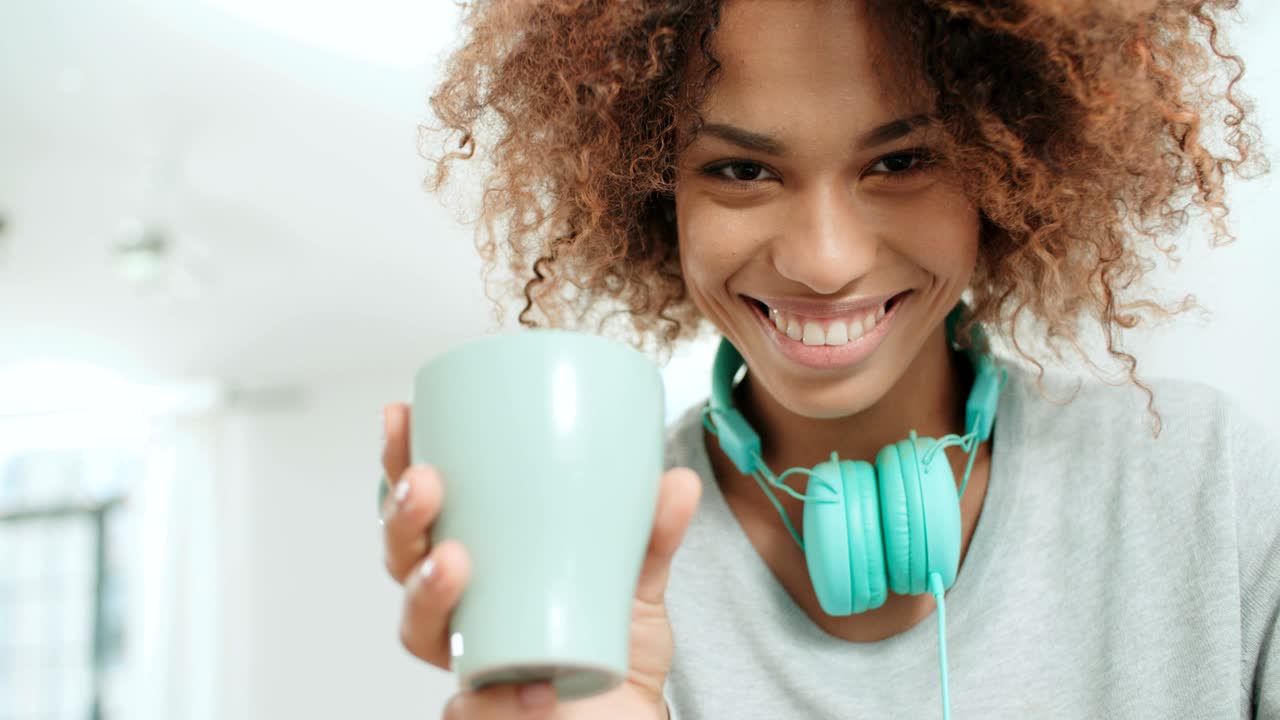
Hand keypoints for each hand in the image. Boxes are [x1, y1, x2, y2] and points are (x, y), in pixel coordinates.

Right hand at [380, 403, 700, 718]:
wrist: (627, 718)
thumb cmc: (612, 645)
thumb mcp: (635, 579)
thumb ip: (651, 534)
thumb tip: (678, 482)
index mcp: (478, 559)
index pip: (424, 506)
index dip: (398, 463)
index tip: (400, 417)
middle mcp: (459, 608)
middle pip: (402, 559)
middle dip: (403, 517)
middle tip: (426, 483)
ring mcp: (468, 659)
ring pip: (417, 627)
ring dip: (426, 589)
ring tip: (453, 559)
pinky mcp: (489, 714)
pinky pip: (470, 710)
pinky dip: (493, 701)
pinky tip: (534, 688)